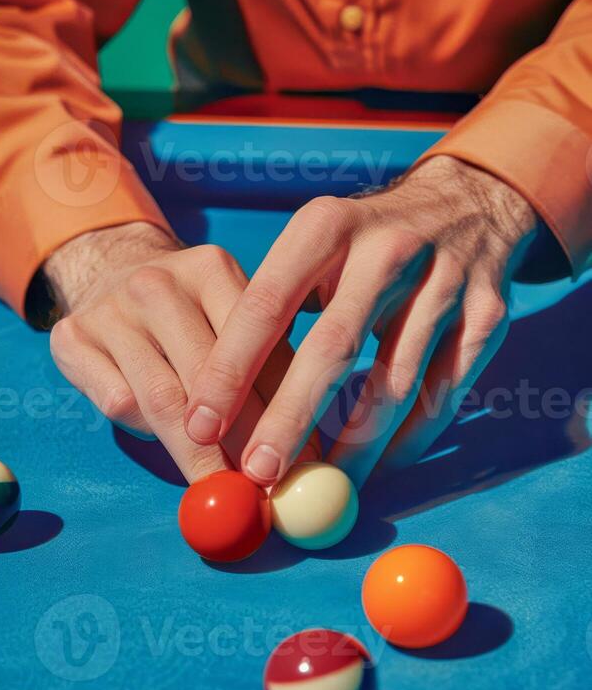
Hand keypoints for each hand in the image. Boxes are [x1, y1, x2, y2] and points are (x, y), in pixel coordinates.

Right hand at [45, 222, 312, 481]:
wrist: (109, 272)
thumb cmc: (188, 313)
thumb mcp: (231, 317)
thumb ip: (267, 366)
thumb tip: (308, 447)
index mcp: (211, 269)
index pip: (254, 347)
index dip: (282, 411)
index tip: (301, 461)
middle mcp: (157, 283)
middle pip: (208, 378)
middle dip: (242, 442)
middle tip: (264, 489)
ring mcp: (110, 310)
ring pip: (162, 398)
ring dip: (198, 455)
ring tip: (224, 490)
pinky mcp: (71, 338)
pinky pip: (118, 402)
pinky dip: (147, 433)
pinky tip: (170, 446)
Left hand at [185, 156, 536, 487]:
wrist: (468, 203)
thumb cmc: (366, 242)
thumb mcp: (316, 245)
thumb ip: (275, 308)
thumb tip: (218, 400)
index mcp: (327, 226)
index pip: (266, 305)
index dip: (230, 372)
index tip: (201, 426)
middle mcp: (389, 249)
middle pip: (333, 350)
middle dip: (290, 421)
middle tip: (260, 474)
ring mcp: (446, 282)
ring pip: (396, 385)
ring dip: (354, 447)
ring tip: (319, 486)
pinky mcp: (489, 316)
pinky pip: (444, 395)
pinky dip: (409, 441)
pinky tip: (378, 468)